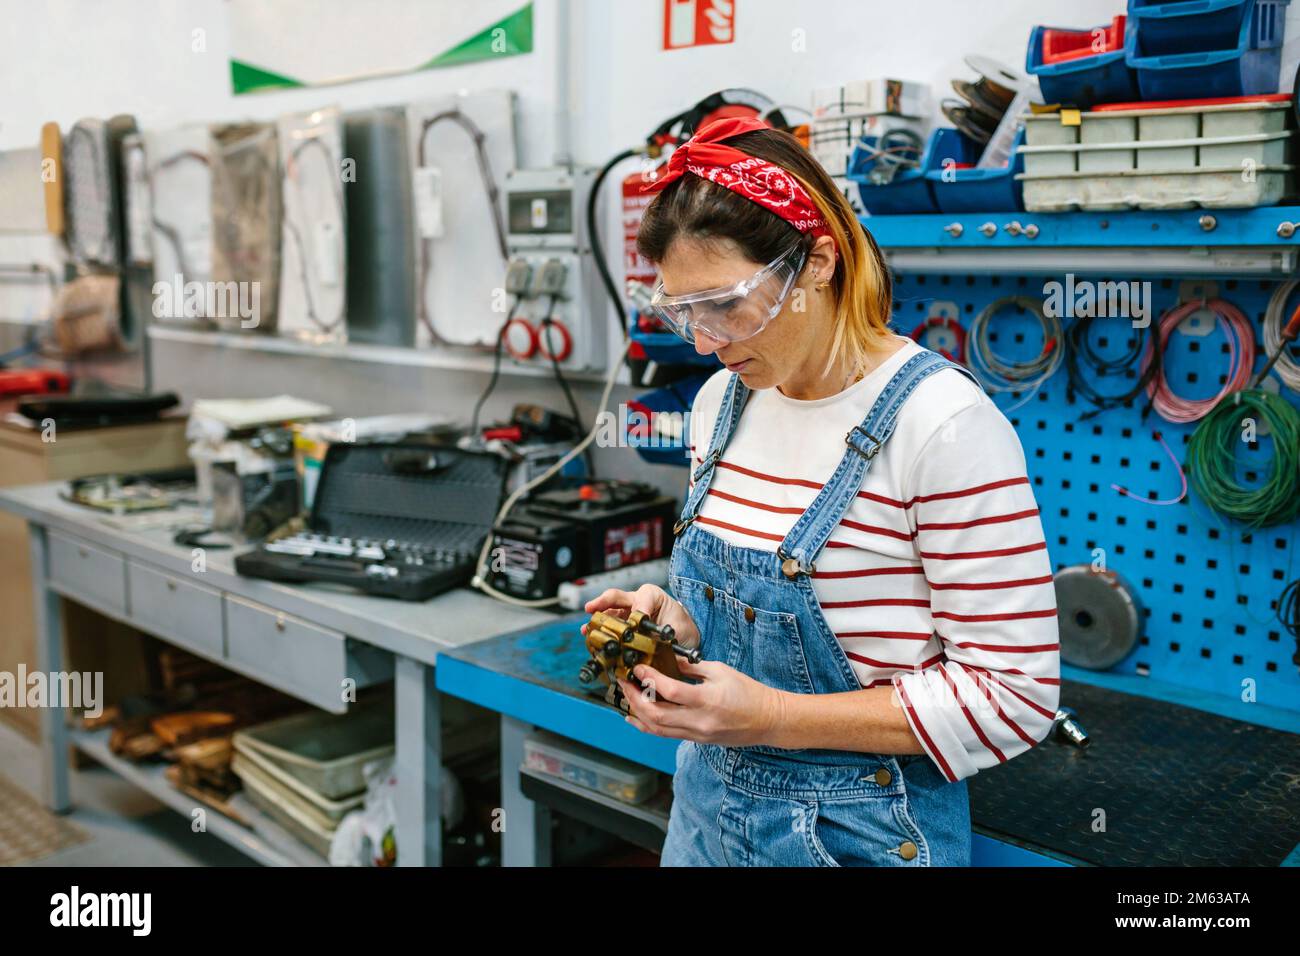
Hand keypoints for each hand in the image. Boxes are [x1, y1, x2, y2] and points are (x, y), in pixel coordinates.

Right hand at [581, 583, 700, 650]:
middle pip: (615, 597)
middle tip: (590, 609)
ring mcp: (627, 613)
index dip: (638, 610)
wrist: (685, 637)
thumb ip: (665, 632)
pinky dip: (601, 633)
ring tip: (587, 629)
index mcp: (652, 596)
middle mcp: (637, 600)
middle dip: (601, 603)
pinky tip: (593, 639)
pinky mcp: (623, 625)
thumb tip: (652, 642)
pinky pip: (610, 625)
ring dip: (597, 620)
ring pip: (609, 612)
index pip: (641, 598)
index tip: (639, 622)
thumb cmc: (682, 628)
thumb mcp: (678, 627)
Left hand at [617, 657, 787, 747]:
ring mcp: (696, 734)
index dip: (649, 679)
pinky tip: (634, 717)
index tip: (637, 667)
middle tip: (624, 681)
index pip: (670, 691)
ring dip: (637, 713)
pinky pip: (666, 735)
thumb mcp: (720, 671)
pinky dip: (647, 726)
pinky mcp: (696, 740)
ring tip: (625, 696)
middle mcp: (699, 721)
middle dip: (635, 698)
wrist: (767, 720)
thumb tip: (666, 660)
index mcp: (707, 699)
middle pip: (656, 714)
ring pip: (657, 729)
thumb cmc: (748, 692)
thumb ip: (691, 667)